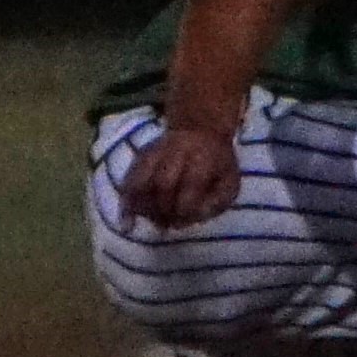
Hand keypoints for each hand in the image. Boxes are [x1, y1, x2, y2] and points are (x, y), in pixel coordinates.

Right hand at [115, 119, 244, 231]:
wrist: (200, 130)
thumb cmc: (217, 165)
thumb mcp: (230, 182)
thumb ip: (217, 203)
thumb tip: (193, 218)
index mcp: (204, 157)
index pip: (191, 184)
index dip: (185, 208)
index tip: (181, 223)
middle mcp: (178, 151)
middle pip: (164, 182)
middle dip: (162, 209)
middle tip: (163, 225)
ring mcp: (157, 151)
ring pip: (142, 177)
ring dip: (140, 205)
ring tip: (140, 225)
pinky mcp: (142, 154)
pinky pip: (129, 176)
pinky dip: (126, 200)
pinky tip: (127, 223)